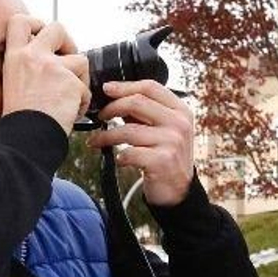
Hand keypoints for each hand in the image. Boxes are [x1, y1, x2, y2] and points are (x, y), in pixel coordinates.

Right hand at [2, 14, 90, 134]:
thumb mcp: (14, 84)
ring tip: (69, 99)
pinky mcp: (72, 83)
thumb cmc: (21, 120)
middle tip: (67, 61)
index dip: (35, 23)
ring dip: (79, 79)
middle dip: (68, 42)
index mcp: (15, 57)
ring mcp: (54, 68)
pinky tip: (70, 113)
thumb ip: (30, 67)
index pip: (19, 21)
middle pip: (57, 28)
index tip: (42, 35)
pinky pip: (86, 89)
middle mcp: (33, 57)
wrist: (25, 139)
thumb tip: (53, 58)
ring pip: (81, 60)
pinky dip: (82, 103)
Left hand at [85, 80, 195, 207]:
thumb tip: (115, 96)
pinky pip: (129, 153)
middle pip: (137, 102)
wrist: (179, 190)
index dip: (125, 86)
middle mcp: (179, 123)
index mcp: (180, 110)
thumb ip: (145, 112)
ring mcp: (172, 142)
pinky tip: (119, 160)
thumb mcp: (164, 129)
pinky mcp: (162, 161)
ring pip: (128, 130)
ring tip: (97, 141)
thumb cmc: (166, 156)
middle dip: (112, 108)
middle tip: (100, 116)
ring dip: (106, 136)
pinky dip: (119, 157)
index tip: (107, 89)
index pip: (150, 87)